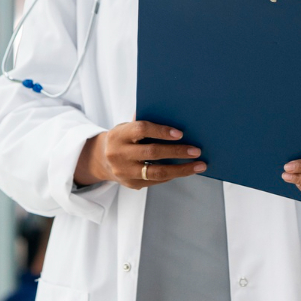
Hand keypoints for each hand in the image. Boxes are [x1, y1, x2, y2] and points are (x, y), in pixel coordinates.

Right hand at [75, 120, 204, 189]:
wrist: (102, 160)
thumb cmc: (122, 139)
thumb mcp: (127, 127)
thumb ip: (144, 122)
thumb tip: (173, 115)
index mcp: (119, 135)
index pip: (142, 130)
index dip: (161, 131)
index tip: (180, 133)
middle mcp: (119, 154)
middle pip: (152, 153)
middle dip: (177, 152)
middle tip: (196, 151)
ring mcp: (125, 172)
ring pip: (157, 172)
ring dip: (181, 169)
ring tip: (198, 166)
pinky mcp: (132, 184)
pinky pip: (157, 181)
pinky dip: (173, 175)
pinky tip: (185, 170)